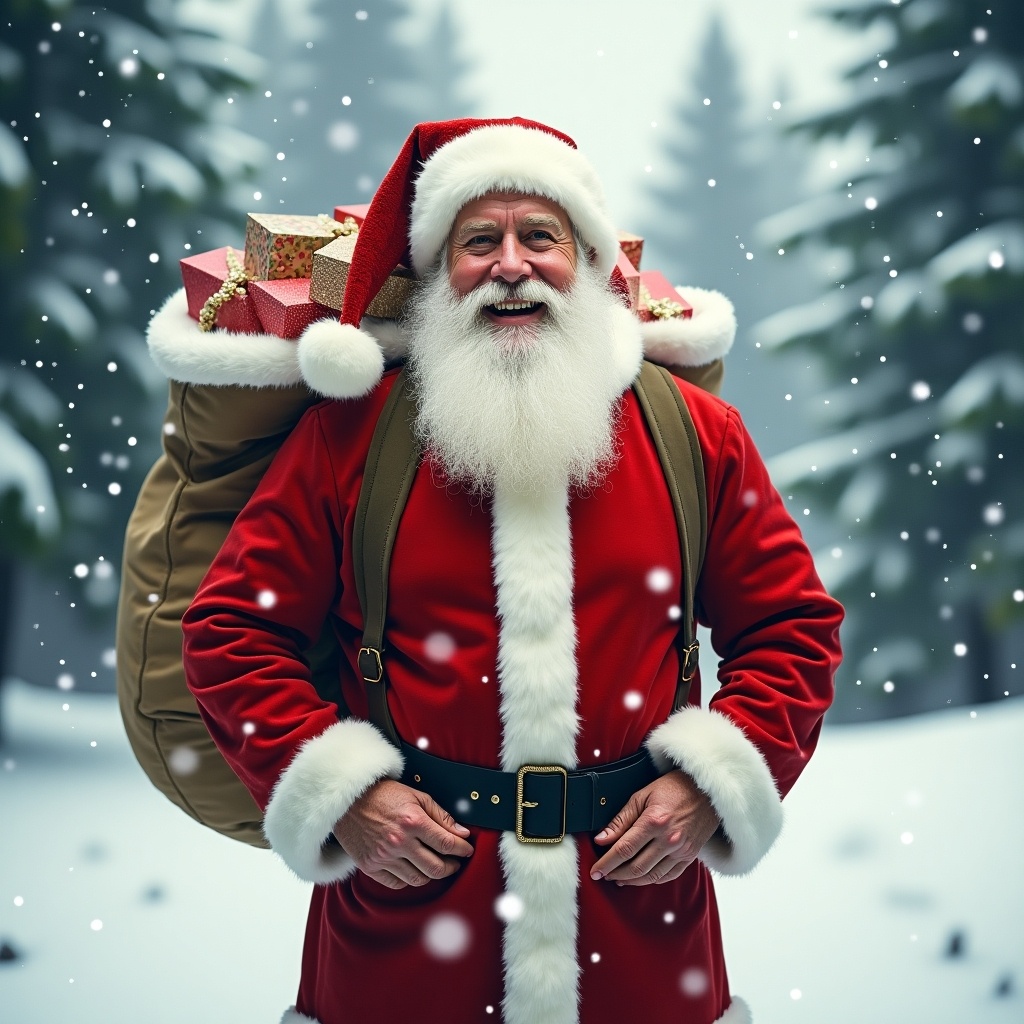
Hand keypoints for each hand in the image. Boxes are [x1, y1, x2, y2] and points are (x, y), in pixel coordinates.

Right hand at [333, 779, 474, 889]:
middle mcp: (399, 842)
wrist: (348, 800)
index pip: (447, 844)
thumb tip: (462, 833)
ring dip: (431, 874)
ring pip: (418, 879)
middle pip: (435, 868)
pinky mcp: (370, 867)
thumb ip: (441, 816)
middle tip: (455, 862)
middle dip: (451, 867)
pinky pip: (397, 884)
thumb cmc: (385, 795)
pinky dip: (409, 879)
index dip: (462, 849)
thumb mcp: (417, 796)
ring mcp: (383, 857)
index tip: (467, 850)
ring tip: (435, 865)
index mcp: (413, 821)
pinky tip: (413, 869)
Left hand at [590, 769, 719, 885]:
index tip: (595, 871)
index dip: (606, 863)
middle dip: (615, 874)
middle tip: (603, 875)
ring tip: (618, 879)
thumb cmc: (674, 788)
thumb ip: (621, 820)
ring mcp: (681, 850)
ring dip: (632, 880)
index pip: (624, 849)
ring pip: (651, 875)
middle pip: (636, 867)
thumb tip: (602, 839)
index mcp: (654, 822)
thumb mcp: (642, 795)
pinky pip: (668, 875)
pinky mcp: (690, 856)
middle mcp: (669, 839)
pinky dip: (652, 879)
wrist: (707, 791)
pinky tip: (641, 877)